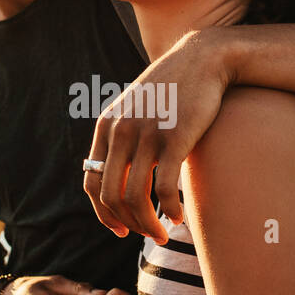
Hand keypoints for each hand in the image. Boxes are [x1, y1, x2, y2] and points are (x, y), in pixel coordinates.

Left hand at [83, 28, 230, 242]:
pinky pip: (163, 189)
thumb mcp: (135, 107)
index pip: (91, 181)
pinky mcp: (174, 139)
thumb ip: (122, 135)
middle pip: (111, 195)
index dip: (102, 212)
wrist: (203, 59)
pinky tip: (179, 218)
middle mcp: (120, 131)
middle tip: (144, 235)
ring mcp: (146, 135)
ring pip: (135, 197)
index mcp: (106, 126)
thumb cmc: (172, 88)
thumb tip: (117, 172)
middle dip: (127, 223)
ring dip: (147, 225)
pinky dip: (169, 211)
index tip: (120, 228)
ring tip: (162, 235)